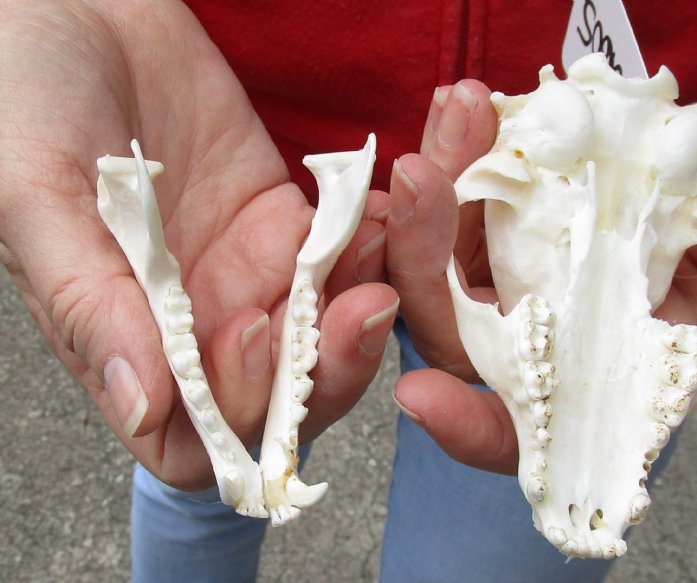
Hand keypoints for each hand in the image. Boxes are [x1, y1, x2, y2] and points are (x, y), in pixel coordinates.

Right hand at [0, 0, 396, 490]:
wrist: (72, 10)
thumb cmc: (23, 97)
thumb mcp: (37, 197)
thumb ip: (88, 304)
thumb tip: (144, 405)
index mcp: (123, 336)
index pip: (197, 432)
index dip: (235, 407)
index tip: (252, 326)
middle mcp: (190, 319)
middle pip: (279, 393)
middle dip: (327, 366)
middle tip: (359, 308)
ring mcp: (242, 270)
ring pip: (320, 331)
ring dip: (359, 304)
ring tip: (379, 249)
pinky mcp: (279, 219)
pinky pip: (337, 254)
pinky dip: (366, 244)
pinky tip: (380, 213)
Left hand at [386, 83, 696, 476]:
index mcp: (600, 371)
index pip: (521, 424)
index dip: (469, 424)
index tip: (419, 398)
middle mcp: (545, 330)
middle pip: (450, 328)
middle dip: (420, 258)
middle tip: (423, 176)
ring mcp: (518, 270)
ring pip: (439, 257)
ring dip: (431, 191)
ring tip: (456, 115)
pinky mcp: (508, 217)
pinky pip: (460, 196)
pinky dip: (457, 151)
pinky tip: (462, 106)